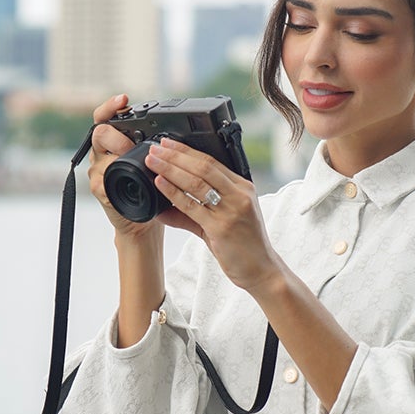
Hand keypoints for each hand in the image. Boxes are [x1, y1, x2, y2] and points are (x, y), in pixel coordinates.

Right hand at [86, 95, 201, 243]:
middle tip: (136, 145)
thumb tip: (183, 134)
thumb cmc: (153, 192)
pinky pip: (104, 180)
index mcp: (115, 143)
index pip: (105, 117)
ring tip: (144, 161)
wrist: (143, 224)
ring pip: (102, 156)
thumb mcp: (159, 165)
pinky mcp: (100, 190)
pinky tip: (133, 180)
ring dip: (121, 155)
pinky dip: (119, 179)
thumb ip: (161, 149)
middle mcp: (103, 154)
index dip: (111, 107)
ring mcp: (98, 172)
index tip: (124, 99)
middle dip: (119, 136)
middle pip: (100, 132)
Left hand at [144, 137, 285, 294]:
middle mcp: (239, 195)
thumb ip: (193, 212)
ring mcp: (232, 210)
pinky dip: (174, 193)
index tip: (167, 144)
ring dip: (171, 169)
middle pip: (203, 166)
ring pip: (197, 182)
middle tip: (155, 149)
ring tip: (153, 162)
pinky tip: (161, 184)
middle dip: (175, 156)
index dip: (187, 151)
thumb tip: (164, 206)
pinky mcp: (222, 227)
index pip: (212, 161)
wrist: (261, 270)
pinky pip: (193, 206)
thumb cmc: (244, 246)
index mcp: (242, 188)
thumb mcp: (222, 221)